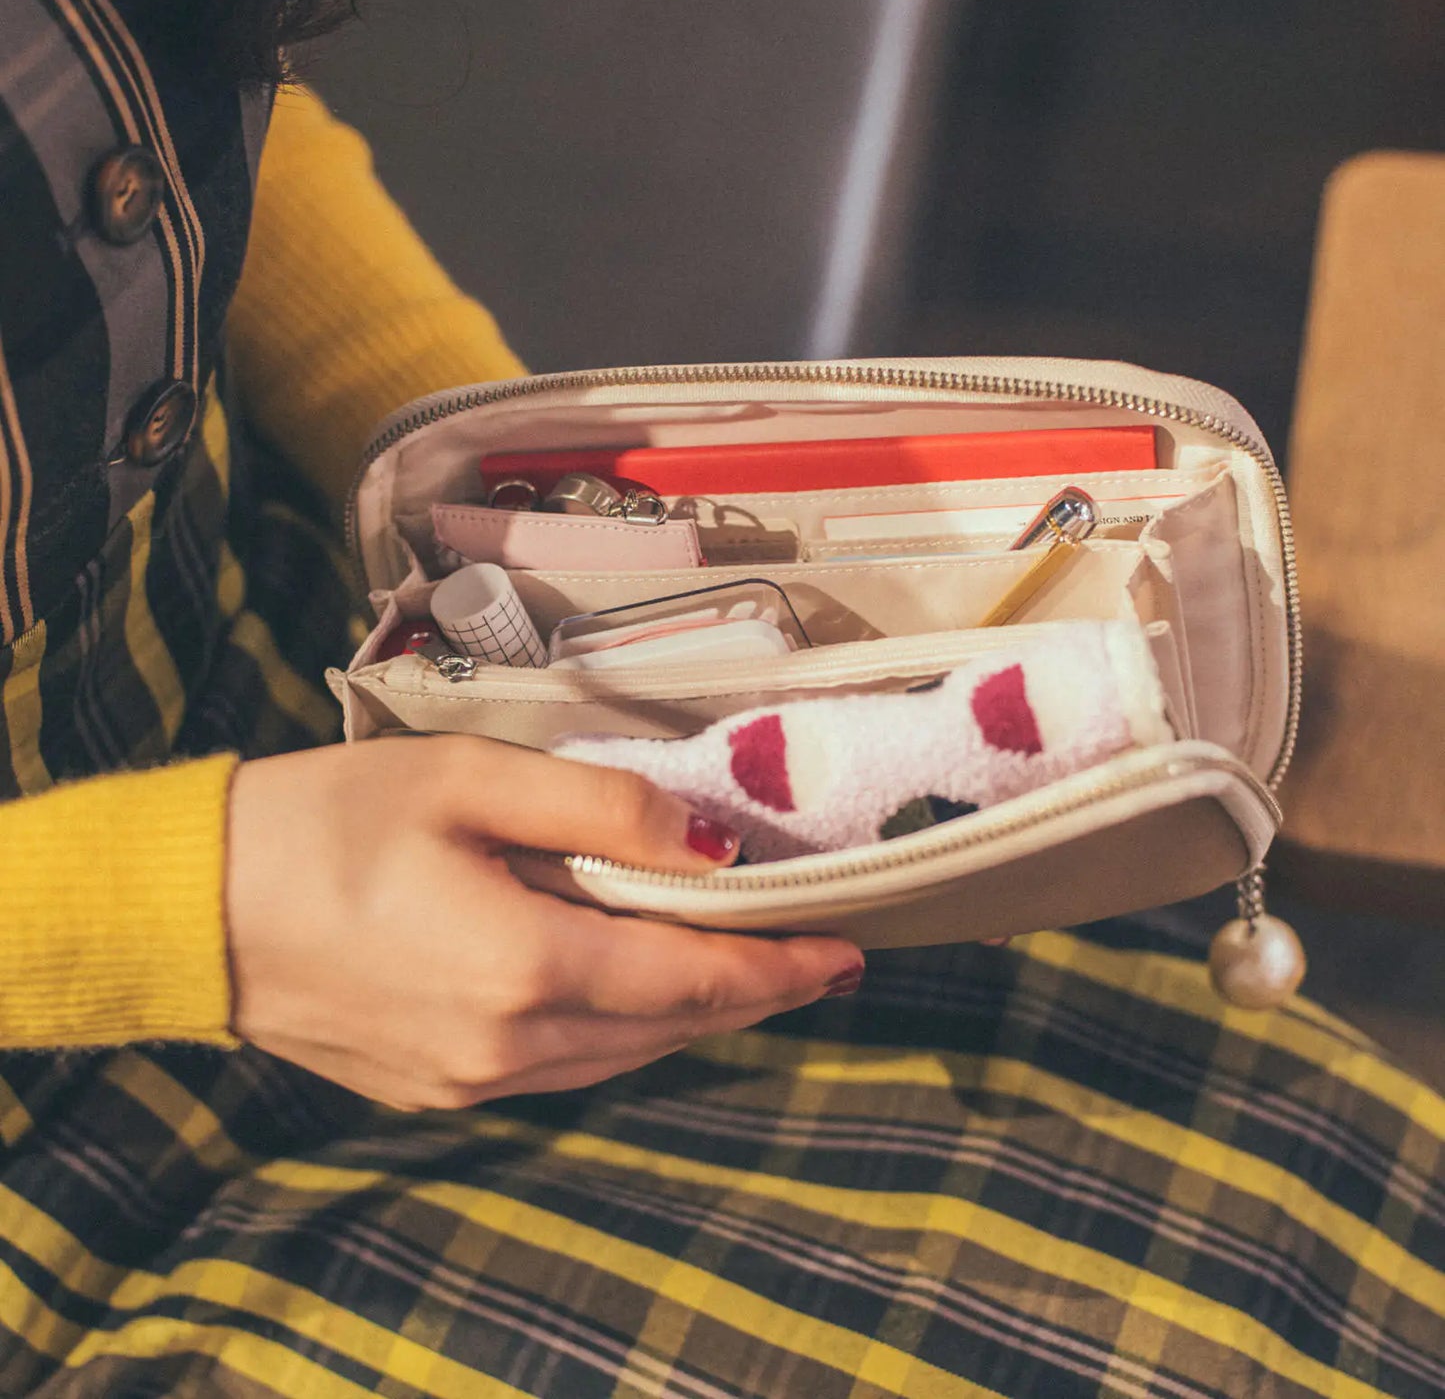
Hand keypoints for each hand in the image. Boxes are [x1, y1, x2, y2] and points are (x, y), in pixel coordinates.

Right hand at [225, 736, 862, 1109]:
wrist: (195, 909)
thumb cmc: (326, 822)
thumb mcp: (467, 779)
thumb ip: (600, 808)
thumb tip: (709, 841)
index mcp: (526, 968)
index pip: (695, 976)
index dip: (780, 964)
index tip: (844, 949)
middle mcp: (512, 1048)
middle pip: (672, 1024)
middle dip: (752, 990)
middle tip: (812, 954)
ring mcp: (473, 1084)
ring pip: (625, 1054)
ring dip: (691, 1012)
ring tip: (741, 966)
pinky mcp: (439, 1089)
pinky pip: (568, 1068)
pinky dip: (624, 1029)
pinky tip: (635, 989)